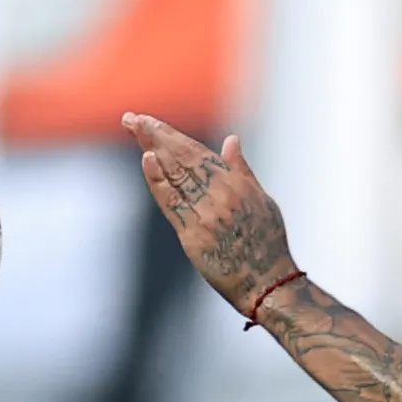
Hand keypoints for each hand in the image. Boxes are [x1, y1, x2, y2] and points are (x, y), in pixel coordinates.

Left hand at [124, 113, 298, 316]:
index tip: (150, 122)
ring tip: (133, 127)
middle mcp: (220, 194)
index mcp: (236, 184)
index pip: (197, 153)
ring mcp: (205, 213)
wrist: (268, 283)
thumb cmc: (267, 244)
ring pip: (175, 174)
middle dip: (156, 134)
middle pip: (182, 158)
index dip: (172, 136)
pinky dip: (158, 180)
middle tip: (132, 118)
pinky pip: (172, 203)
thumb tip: (230, 141)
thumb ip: (242, 170)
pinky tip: (146, 158)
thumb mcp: (262, 201)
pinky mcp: (194, 235)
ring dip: (152, 148)